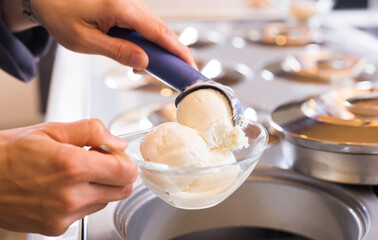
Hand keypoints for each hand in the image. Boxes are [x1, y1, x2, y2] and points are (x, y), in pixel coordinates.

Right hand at [0, 119, 136, 235]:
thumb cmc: (10, 153)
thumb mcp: (52, 129)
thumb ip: (92, 131)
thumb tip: (118, 143)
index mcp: (72, 166)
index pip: (126, 172)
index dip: (125, 161)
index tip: (115, 155)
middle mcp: (70, 195)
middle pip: (122, 190)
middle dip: (117, 174)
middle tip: (98, 161)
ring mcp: (63, 215)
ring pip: (106, 201)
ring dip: (100, 187)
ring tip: (75, 173)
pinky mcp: (56, 227)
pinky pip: (86, 212)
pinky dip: (83, 199)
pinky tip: (64, 187)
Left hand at [30, 0, 195, 69]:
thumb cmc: (59, 14)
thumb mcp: (84, 40)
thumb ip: (116, 51)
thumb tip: (143, 62)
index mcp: (120, 8)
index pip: (158, 32)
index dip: (177, 50)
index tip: (189, 65)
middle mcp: (130, 3)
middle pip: (161, 31)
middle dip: (170, 54)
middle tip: (172, 75)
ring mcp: (130, 5)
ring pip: (154, 29)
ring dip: (156, 50)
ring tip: (146, 69)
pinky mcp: (126, 9)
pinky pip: (144, 27)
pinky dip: (146, 43)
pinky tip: (136, 56)